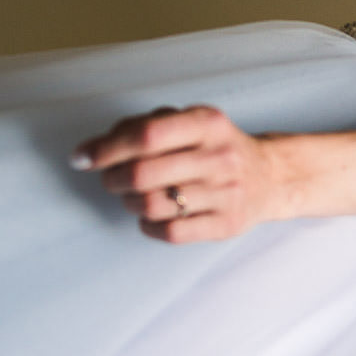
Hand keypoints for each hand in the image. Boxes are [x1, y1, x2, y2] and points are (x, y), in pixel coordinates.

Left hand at [72, 106, 284, 242]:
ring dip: (130, 203)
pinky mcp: (226, 225)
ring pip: (153, 205)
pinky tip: (149, 218)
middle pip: (143, 174)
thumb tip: (88, 151)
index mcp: (207, 123)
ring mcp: (226, 193)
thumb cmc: (215, 148)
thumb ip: (140, 128)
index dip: (107, 148)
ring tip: (134, 197)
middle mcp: (219, 157)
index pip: (146, 135)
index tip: (84, 158)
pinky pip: (171, 232)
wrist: (271, 177)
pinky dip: (148, 226)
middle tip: (111, 180)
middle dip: (113, 179)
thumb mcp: (187, 123)